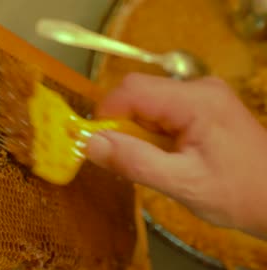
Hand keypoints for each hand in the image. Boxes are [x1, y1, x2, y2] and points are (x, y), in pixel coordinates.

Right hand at [87, 73, 266, 238]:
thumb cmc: (237, 194)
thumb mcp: (182, 183)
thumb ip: (135, 162)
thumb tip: (90, 143)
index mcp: (196, 101)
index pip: (133, 90)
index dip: (106, 112)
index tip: (94, 142)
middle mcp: (198, 88)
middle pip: (140, 93)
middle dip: (122, 123)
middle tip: (123, 157)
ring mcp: (202, 95)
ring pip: (148, 102)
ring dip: (137, 130)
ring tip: (150, 160)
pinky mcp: (202, 107)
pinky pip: (162, 111)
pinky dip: (151, 132)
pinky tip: (163, 154)